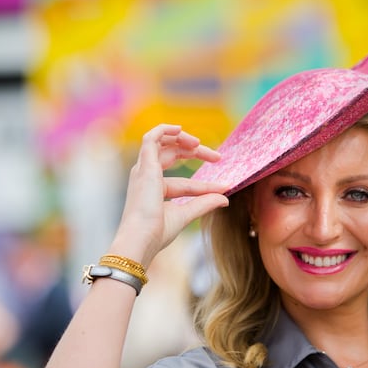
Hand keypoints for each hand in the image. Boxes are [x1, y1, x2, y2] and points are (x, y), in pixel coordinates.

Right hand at [109, 124, 228, 265]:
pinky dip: (164, 130)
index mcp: (153, 190)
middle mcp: (146, 177)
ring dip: (182, 138)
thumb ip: (204, 203)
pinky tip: (181, 130)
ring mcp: (144, 170)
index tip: (226, 187)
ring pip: (162, 143)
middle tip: (218, 157)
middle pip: (172, 155)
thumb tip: (225, 199)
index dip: (206, 185)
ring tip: (200, 143)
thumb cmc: (157, 231)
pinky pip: (150, 138)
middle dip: (196, 152)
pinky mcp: (144, 166)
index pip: (184, 182)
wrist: (142, 238)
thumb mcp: (186, 214)